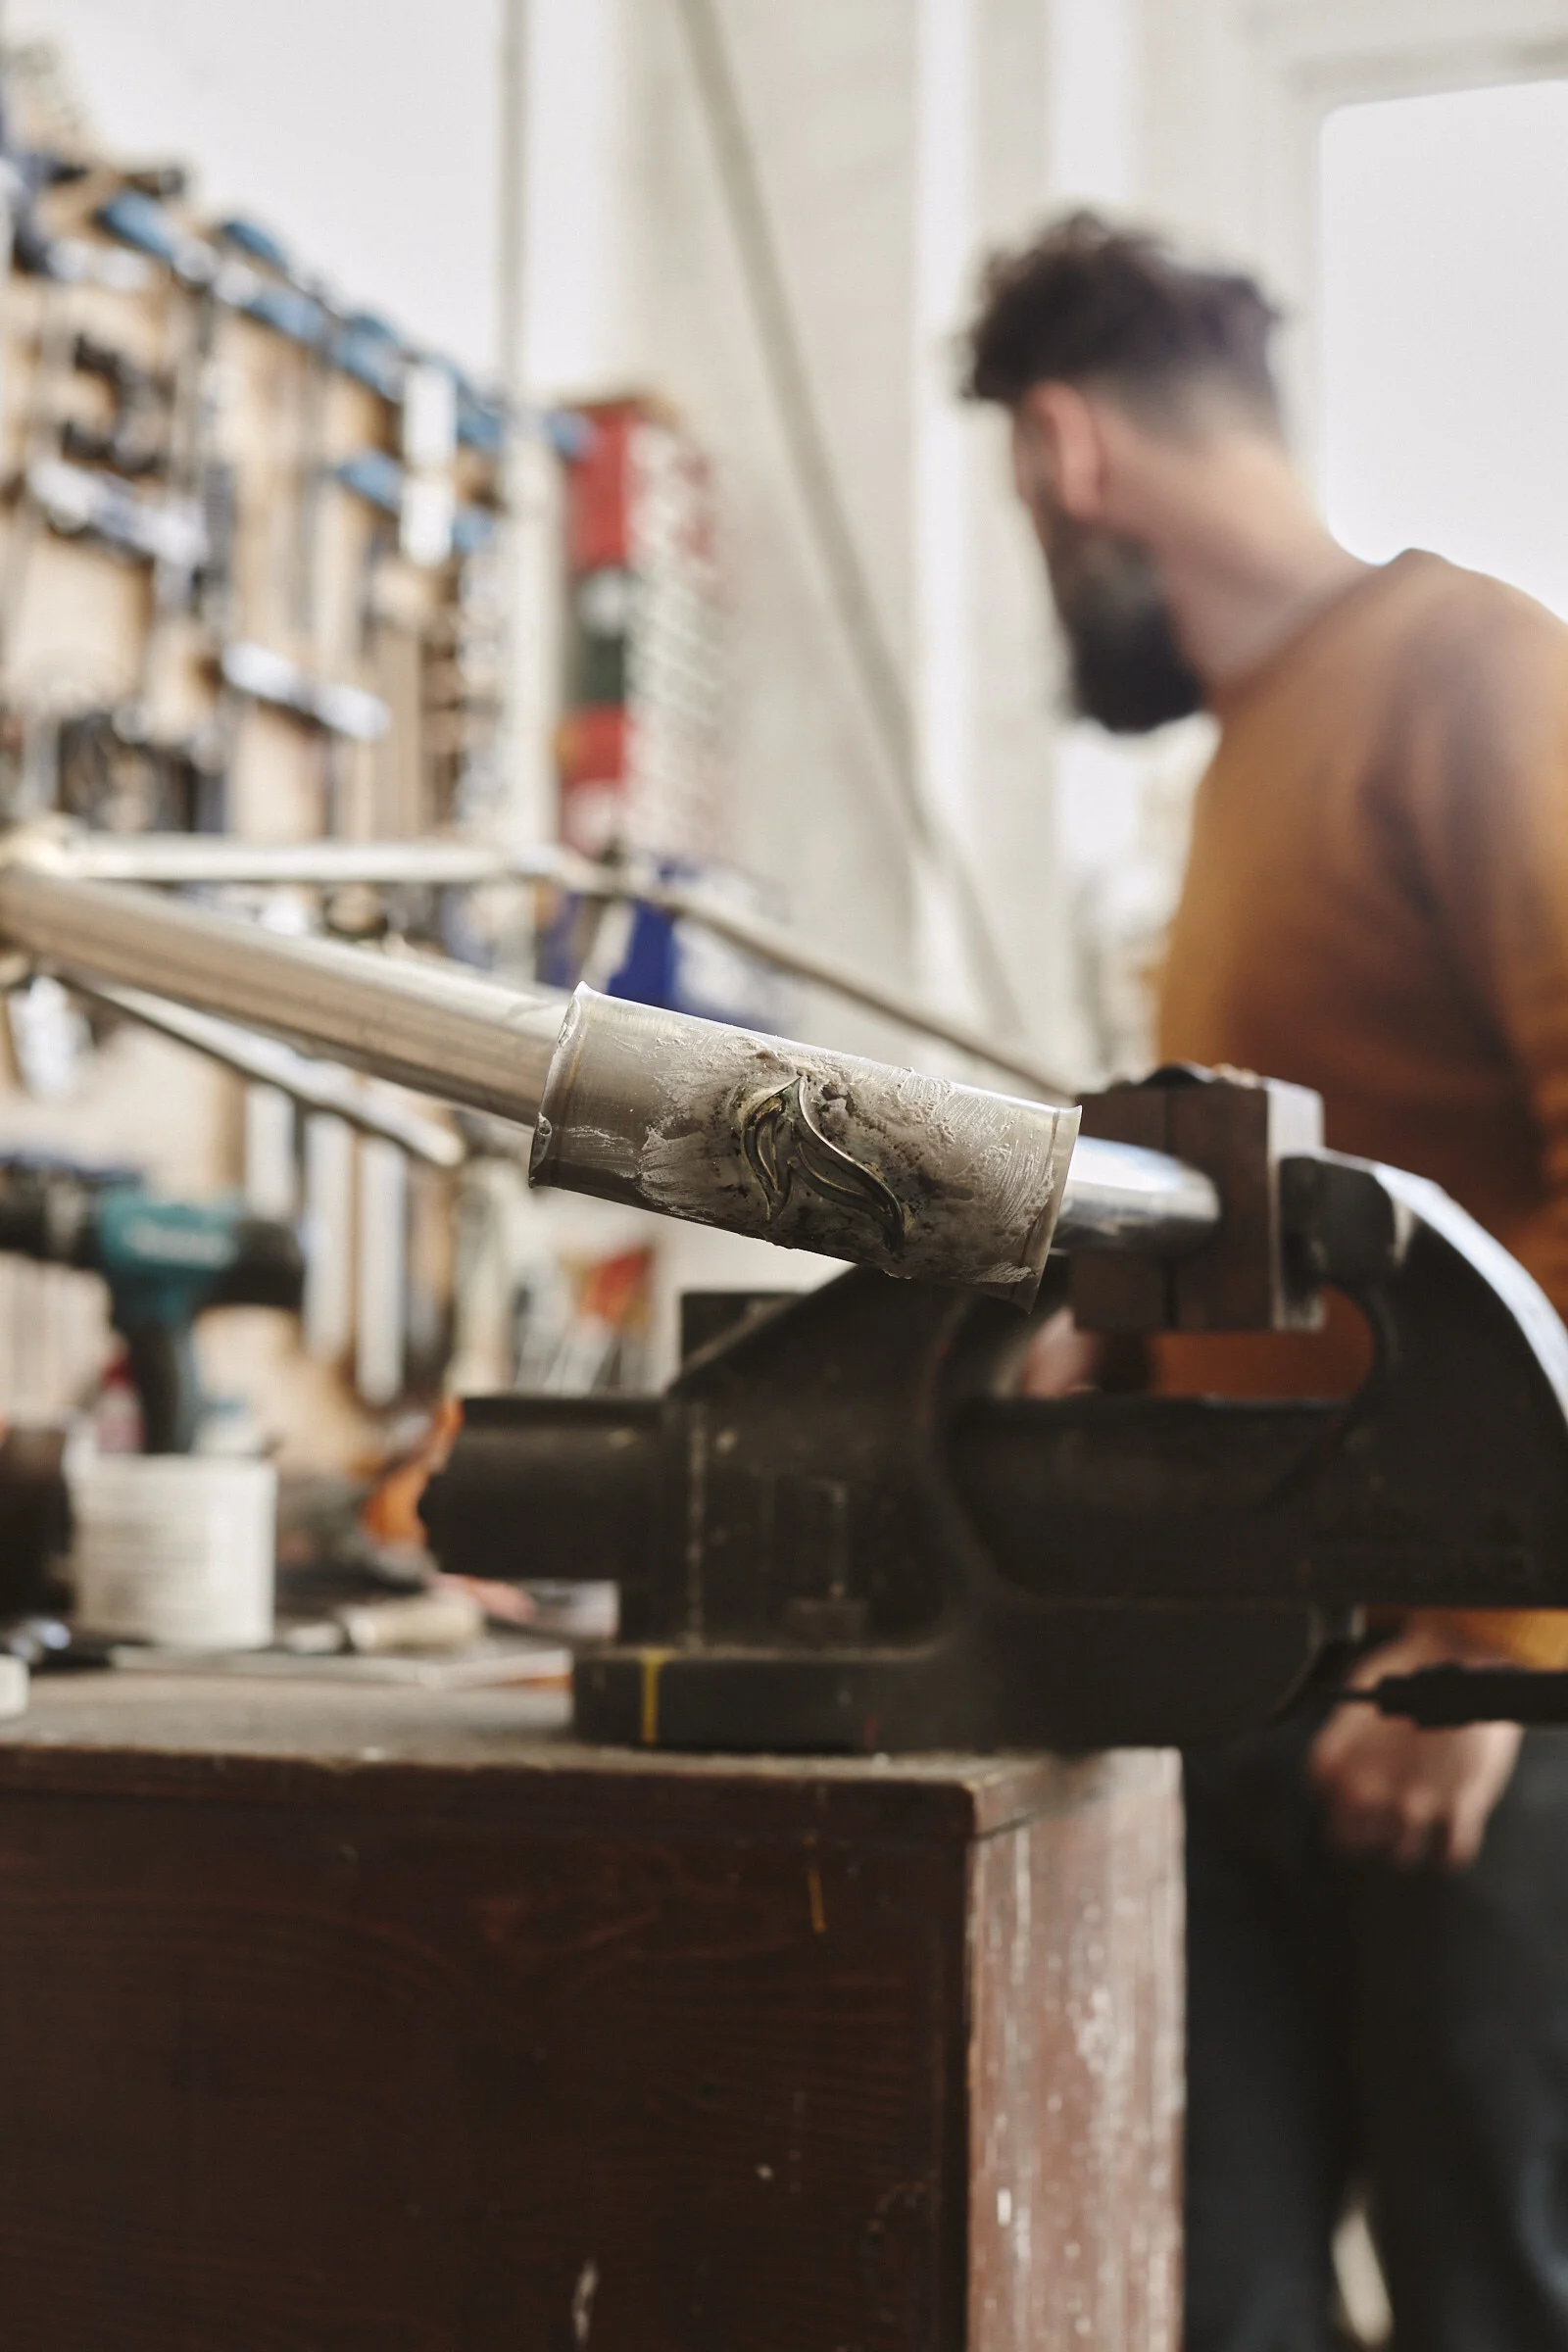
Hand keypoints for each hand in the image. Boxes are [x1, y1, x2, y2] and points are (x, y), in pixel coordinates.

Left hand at [1307, 1619, 1522, 1869]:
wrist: (1466, 1662)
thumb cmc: (1409, 1671)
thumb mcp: (1361, 1693)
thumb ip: (1343, 1736)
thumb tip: (1335, 1767)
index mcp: (1339, 1757)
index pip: (1320, 1793)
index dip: (1329, 1799)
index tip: (1342, 1796)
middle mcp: (1371, 1786)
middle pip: (1349, 1841)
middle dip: (1359, 1837)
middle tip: (1375, 1824)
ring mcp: (1416, 1800)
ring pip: (1399, 1855)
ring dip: (1404, 1845)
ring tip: (1414, 1825)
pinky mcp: (1461, 1806)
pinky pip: (1449, 1855)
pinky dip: (1447, 1854)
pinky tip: (1446, 1838)